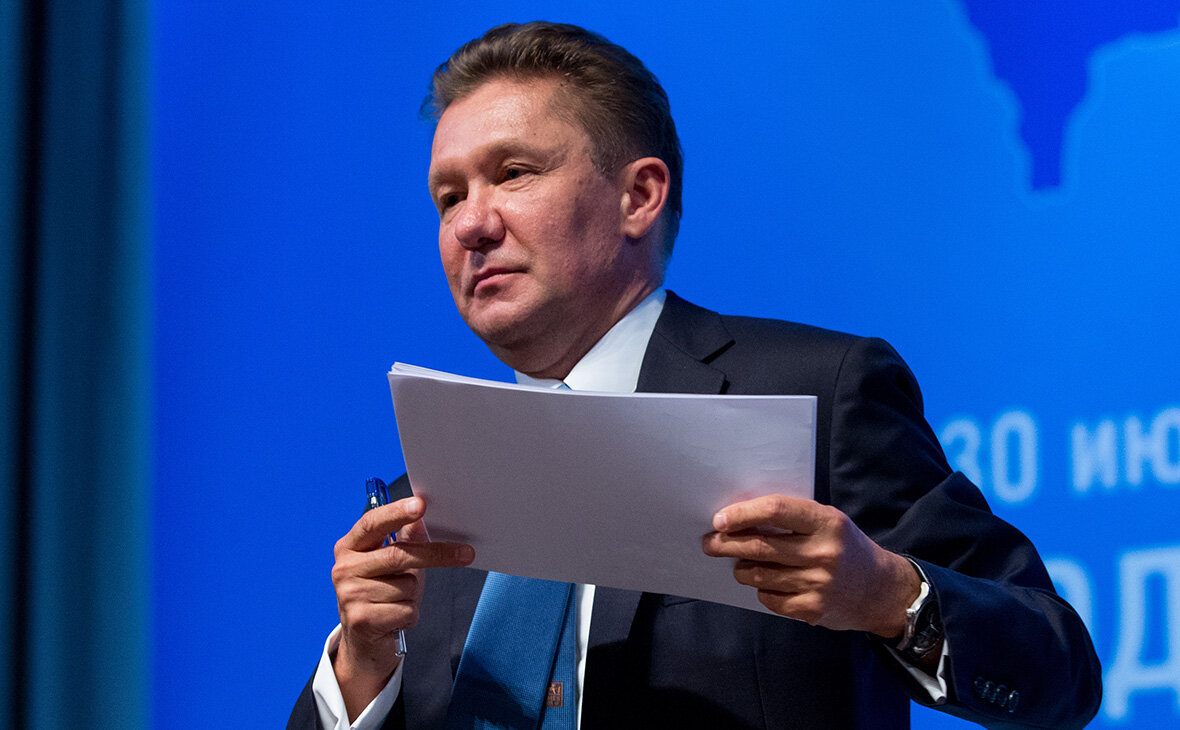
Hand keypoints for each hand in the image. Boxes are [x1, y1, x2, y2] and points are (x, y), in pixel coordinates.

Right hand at [331, 496, 473, 718]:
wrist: (364, 641)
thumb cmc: (382, 594)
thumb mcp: (394, 563)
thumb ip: (405, 539)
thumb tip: (423, 517)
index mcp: (350, 547)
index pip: (372, 523)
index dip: (396, 512)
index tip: (421, 504)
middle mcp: (344, 568)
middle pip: (398, 554)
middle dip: (436, 554)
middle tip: (466, 553)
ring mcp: (349, 595)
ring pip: (407, 586)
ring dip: (414, 595)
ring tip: (398, 602)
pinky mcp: (361, 620)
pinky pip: (406, 610)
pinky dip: (411, 614)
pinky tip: (396, 618)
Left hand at [702, 495, 918, 637]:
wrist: (881, 590)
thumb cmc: (845, 548)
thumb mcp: (828, 522)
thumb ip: (792, 520)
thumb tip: (740, 520)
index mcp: (827, 522)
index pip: (776, 511)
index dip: (742, 514)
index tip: (720, 519)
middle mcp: (824, 552)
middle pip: (760, 546)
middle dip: (727, 544)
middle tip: (710, 543)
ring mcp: (819, 583)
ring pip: (760, 575)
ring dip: (741, 569)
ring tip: (739, 565)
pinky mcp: (813, 609)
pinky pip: (770, 599)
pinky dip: (761, 591)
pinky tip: (766, 584)